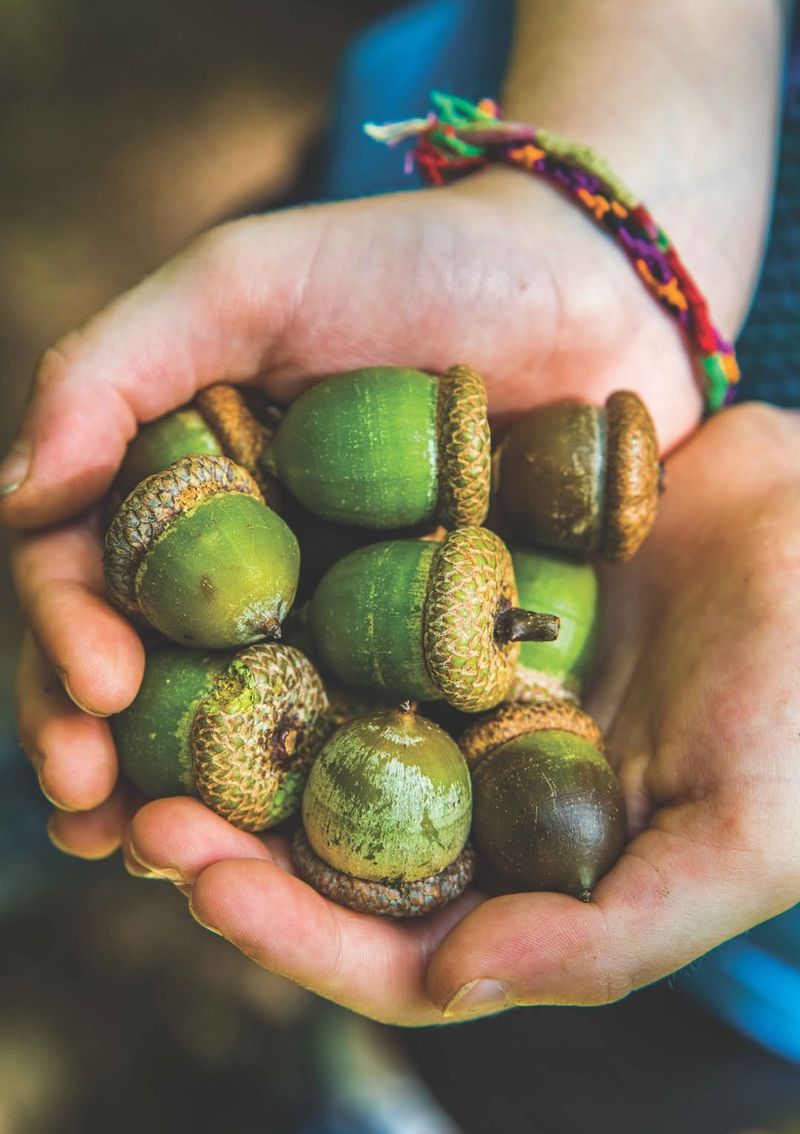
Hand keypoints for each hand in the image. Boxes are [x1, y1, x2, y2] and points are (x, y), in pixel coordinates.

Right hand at [8, 173, 707, 863]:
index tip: (92, 689)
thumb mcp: (246, 285)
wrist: (586, 289)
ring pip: (239, 724)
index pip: (87, 575)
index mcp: (186, 487)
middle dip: (105, 748)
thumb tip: (16, 496)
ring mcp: (334, 617)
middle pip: (149, 672)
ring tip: (158, 859)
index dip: (64, 638)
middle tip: (93, 812)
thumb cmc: (411, 263)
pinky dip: (315, 793)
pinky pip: (359, 733)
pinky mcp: (424, 653)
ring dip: (185, 797)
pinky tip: (287, 850)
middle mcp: (247, 564)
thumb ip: (113, 370)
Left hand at [126, 402, 799, 1022]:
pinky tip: (229, 602)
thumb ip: (604, 940)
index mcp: (536, 879)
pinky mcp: (459, 603)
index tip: (203, 885)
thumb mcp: (740, 843)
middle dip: (235, 841)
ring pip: (328, 736)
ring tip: (148, 715)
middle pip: (332, 848)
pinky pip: (359, 619)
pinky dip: (292, 625)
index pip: (395, 945)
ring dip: (241, 739)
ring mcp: (466, 698)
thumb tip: (449, 990)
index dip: (293, 935)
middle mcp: (485, 798)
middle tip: (138, 805)